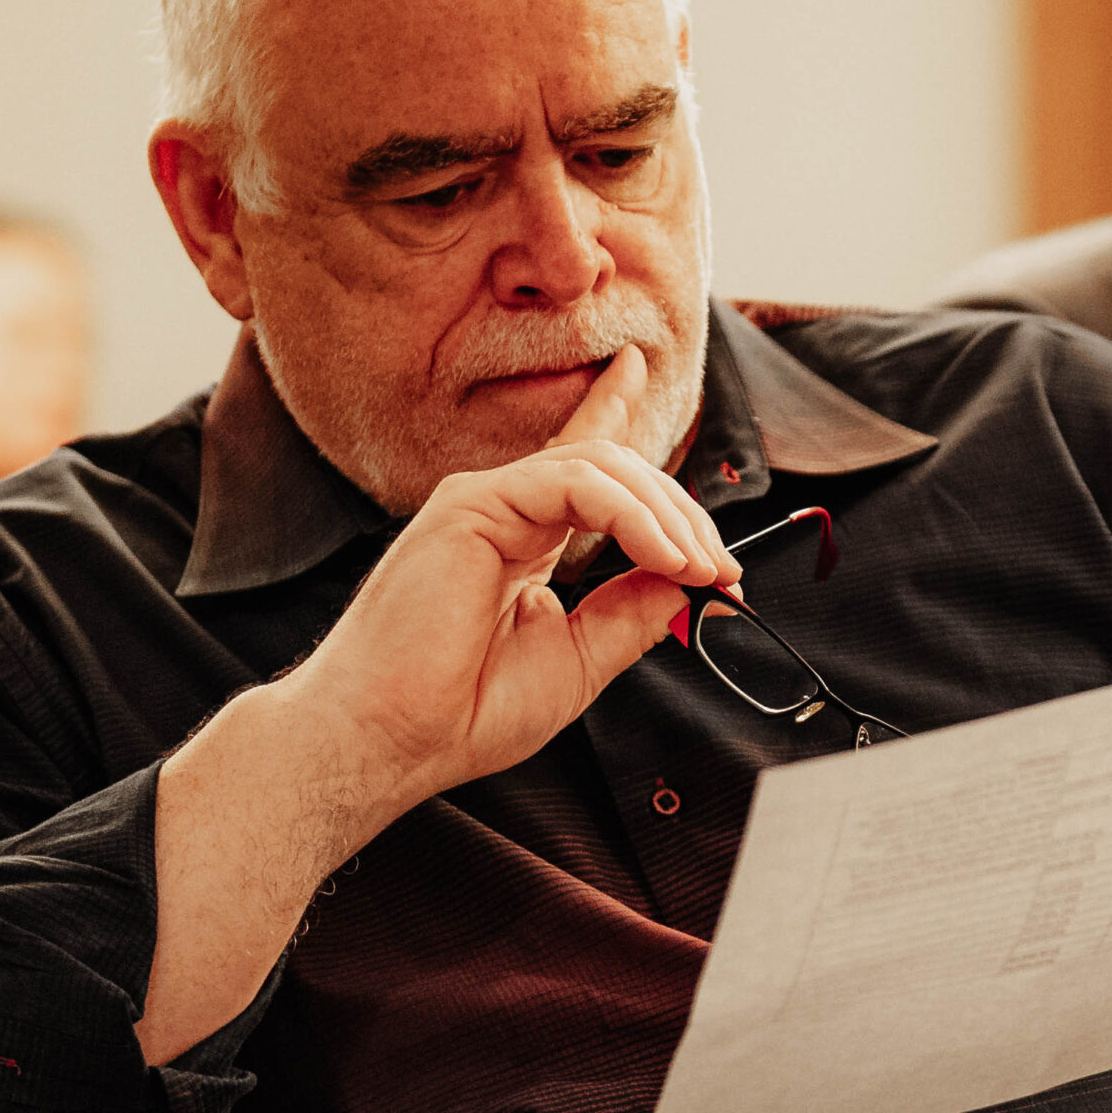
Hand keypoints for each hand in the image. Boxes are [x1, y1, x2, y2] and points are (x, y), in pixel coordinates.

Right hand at [287, 344, 735, 824]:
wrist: (390, 740)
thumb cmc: (461, 713)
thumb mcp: (576, 662)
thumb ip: (629, 614)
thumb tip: (688, 579)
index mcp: (520, 541)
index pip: (581, 466)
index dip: (612, 411)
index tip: (637, 372)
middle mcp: (502, 510)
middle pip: (612, 467)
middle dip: (680, 512)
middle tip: (722, 568)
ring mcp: (485, 501)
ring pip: (601, 465)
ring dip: (668, 515)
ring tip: (702, 568)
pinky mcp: (472, 504)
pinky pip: (574, 481)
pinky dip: (632, 514)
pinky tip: (665, 557)